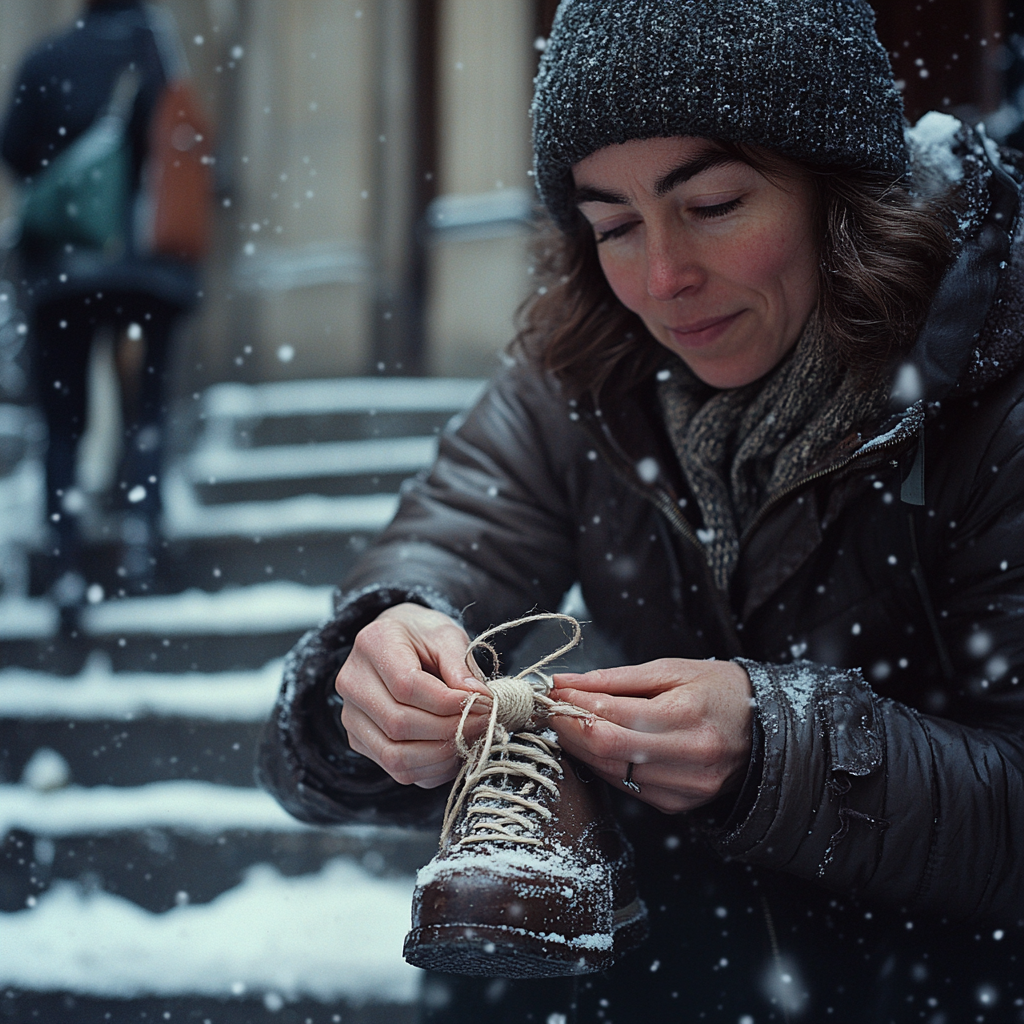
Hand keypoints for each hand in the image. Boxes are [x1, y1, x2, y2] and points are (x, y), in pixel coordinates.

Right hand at [336, 603, 489, 788]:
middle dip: (450, 729)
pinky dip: (433, 769)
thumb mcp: (446, 636)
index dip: (449, 702)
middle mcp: (352, 683)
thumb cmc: (423, 636)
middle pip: (399, 724)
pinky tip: (454, 751)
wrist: (398, 642)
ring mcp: (352, 716)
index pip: (407, 686)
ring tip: (472, 738)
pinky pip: (398, 770)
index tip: (483, 702)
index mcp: (372, 645)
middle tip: (485, 722)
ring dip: (442, 755)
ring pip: (395, 756)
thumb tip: (479, 699)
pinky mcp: (360, 741)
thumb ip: (460, 666)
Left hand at [550, 659, 753, 813]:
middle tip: (552, 708)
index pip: (610, 714)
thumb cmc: (718, 691)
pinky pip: (625, 786)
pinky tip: (598, 746)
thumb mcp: (671, 670)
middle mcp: (687, 756)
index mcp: (686, 715)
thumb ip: (614, 678)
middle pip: (604, 748)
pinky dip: (604, 765)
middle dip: (568, 727)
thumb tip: (566, 682)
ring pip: (610, 771)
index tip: (553, 689)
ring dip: (581, 748)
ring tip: (570, 724)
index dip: (572, 702)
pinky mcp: (677, 804)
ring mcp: (683, 786)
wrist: (765, 731)